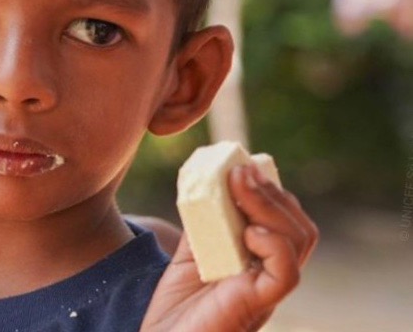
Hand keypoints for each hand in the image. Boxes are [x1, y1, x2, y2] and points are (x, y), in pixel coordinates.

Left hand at [140, 163, 318, 331]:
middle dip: (271, 192)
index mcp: (260, 262)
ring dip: (269, 205)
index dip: (270, 191)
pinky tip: (249, 231)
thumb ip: (203, 223)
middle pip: (297, 226)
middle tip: (240, 171)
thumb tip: (206, 182)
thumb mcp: (190, 254)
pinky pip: (287, 273)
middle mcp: (270, 276)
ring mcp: (268, 291)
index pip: (285, 221)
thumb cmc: (176, 309)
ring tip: (240, 186)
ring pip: (298, 241)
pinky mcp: (258, 305)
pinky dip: (274, 244)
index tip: (241, 167)